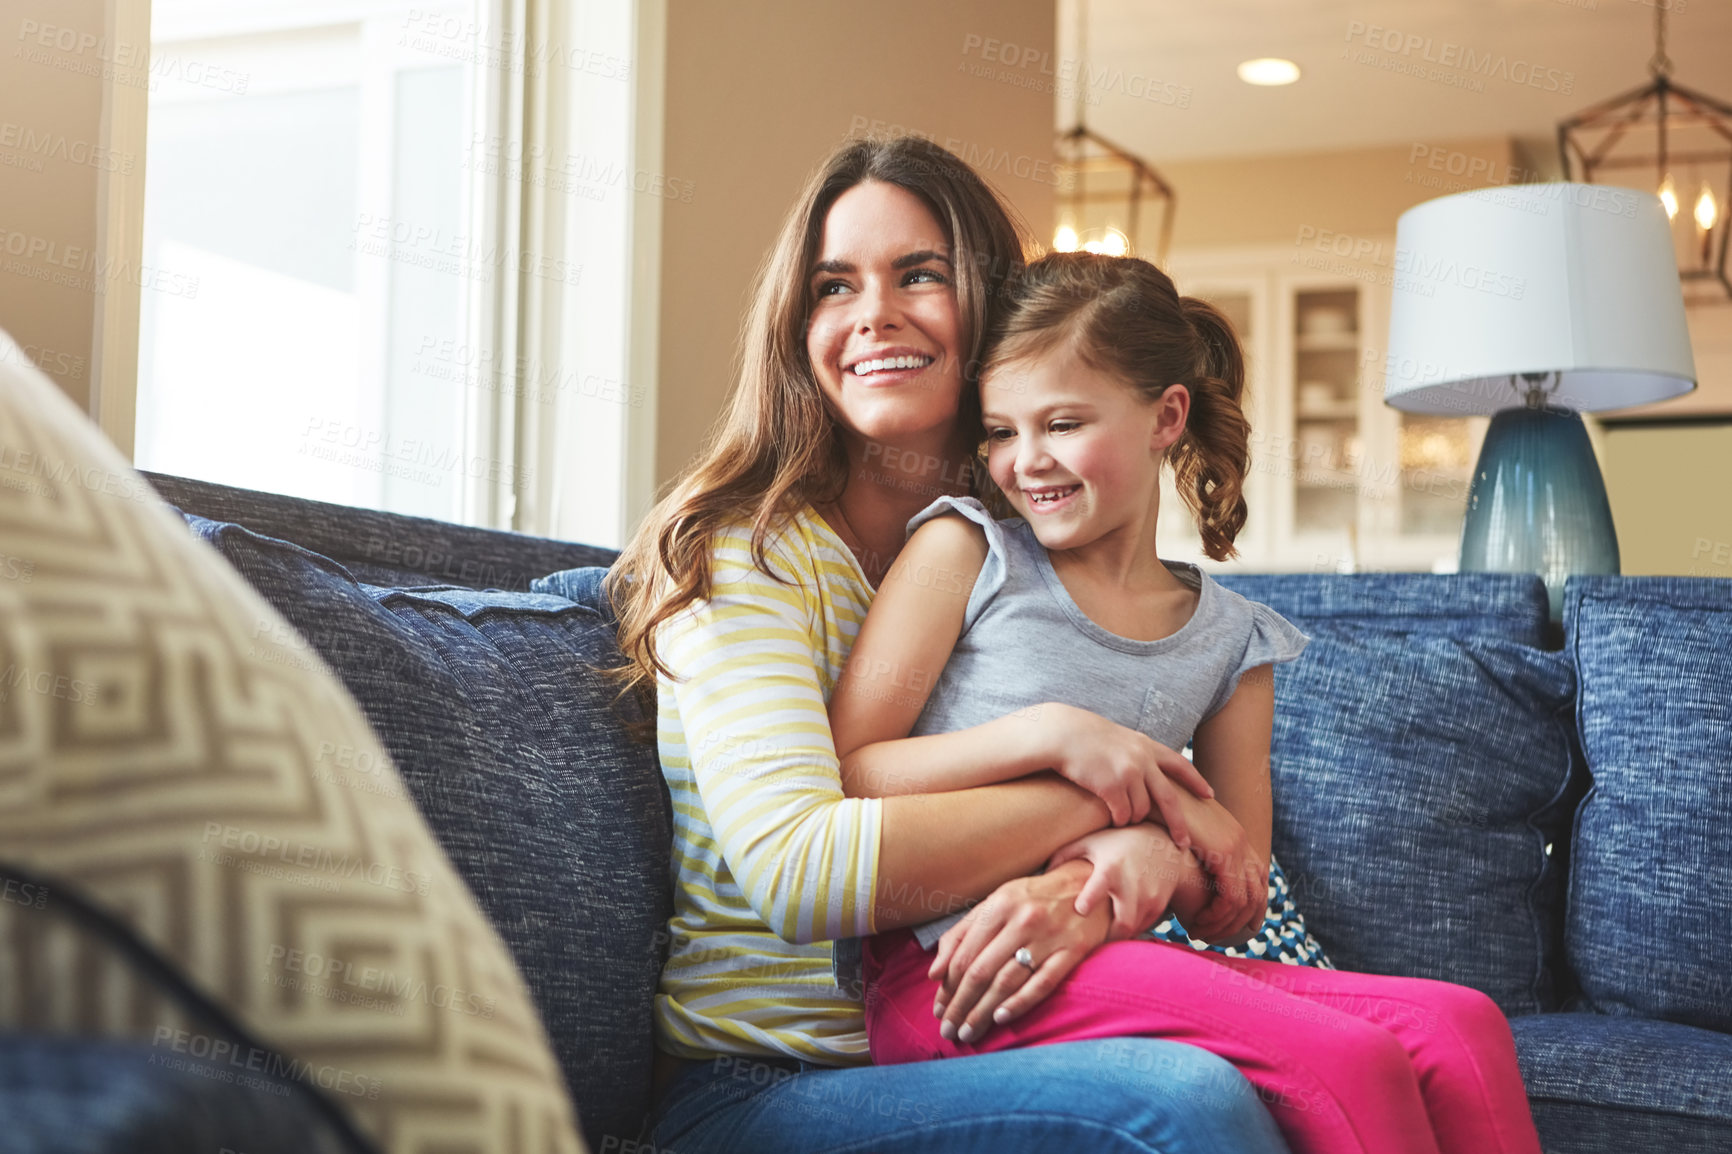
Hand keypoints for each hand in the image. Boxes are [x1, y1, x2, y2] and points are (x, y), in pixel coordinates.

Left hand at [928, 861, 1108, 1044]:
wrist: (1087, 884)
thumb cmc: (1032, 898)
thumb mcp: (996, 902)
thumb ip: (962, 933)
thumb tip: (934, 972)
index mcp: (999, 905)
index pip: (965, 954)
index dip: (948, 987)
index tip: (938, 1010)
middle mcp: (1022, 920)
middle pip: (982, 971)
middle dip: (961, 1005)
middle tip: (948, 1030)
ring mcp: (1049, 936)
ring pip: (1007, 981)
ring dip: (983, 1012)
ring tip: (968, 1033)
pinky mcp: (1073, 951)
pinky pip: (1043, 983)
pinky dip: (1020, 1003)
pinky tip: (1001, 1019)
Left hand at [1046, 824, 1185, 941]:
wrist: (1161, 844)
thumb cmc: (1117, 843)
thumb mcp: (1090, 843)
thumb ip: (1064, 856)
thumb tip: (1039, 876)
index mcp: (1110, 868)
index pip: (1099, 888)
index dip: (1088, 902)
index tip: (1079, 909)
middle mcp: (1132, 885)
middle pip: (1122, 924)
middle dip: (1106, 937)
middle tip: (1088, 941)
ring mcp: (1149, 897)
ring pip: (1133, 930)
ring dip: (1116, 936)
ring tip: (1100, 936)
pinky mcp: (1159, 906)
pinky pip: (1143, 927)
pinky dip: (1129, 930)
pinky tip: (1116, 927)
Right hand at [1047, 704, 1214, 839]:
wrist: (1061, 734)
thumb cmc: (1085, 738)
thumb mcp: (1120, 739)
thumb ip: (1138, 754)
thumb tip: (1151, 774)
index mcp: (1147, 746)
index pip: (1180, 764)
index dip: (1196, 781)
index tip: (1209, 794)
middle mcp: (1142, 759)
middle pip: (1169, 799)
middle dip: (1178, 824)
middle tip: (1183, 843)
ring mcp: (1129, 773)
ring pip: (1140, 811)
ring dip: (1131, 818)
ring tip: (1119, 815)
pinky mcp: (1112, 786)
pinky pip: (1122, 815)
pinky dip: (1118, 820)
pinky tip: (1110, 816)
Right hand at [1165, 791, 1268, 945]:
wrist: (1153, 786)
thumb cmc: (1157, 810)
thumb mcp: (1181, 833)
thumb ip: (1192, 851)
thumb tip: (1187, 870)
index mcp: (1234, 836)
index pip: (1258, 879)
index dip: (1253, 907)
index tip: (1237, 927)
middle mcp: (1241, 841)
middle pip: (1258, 893)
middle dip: (1241, 922)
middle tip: (1215, 937)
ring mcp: (1235, 845)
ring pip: (1246, 900)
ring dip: (1225, 924)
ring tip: (1201, 933)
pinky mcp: (1223, 852)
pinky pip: (1231, 896)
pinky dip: (1217, 916)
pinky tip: (1197, 922)